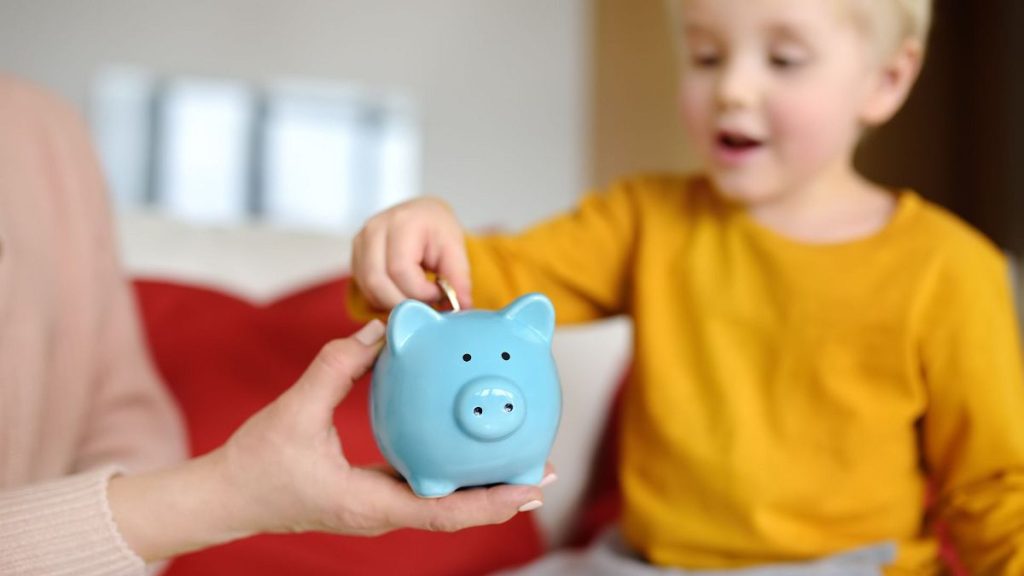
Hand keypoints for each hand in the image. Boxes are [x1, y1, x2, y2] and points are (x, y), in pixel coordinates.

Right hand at [109, 321, 545, 561]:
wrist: (224, 497)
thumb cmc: (255, 465)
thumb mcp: (294, 410)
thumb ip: (337, 366)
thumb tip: (379, 328)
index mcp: (369, 503)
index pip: (443, 512)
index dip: (491, 502)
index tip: (530, 486)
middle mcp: (381, 512)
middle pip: (456, 511)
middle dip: (501, 493)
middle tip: (544, 468)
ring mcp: (377, 507)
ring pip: (442, 503)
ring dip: (481, 486)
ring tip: (519, 461)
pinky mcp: (370, 495)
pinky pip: (422, 487)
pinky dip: (450, 475)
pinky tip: (463, 449)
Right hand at [352, 197, 471, 310]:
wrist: (422, 215)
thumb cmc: (438, 229)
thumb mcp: (455, 249)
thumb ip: (458, 278)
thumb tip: (461, 306)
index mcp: (402, 222)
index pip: (400, 270)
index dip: (420, 292)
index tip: (438, 294)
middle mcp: (374, 229)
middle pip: (378, 282)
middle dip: (404, 303)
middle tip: (426, 303)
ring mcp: (361, 242)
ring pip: (369, 288)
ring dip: (393, 303)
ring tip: (416, 299)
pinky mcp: (356, 255)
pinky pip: (364, 288)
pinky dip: (383, 299)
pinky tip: (401, 293)